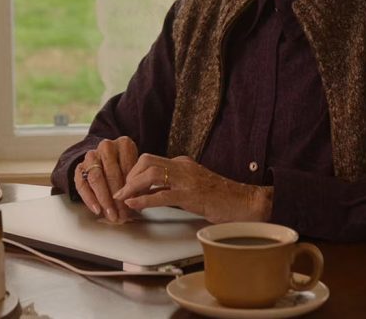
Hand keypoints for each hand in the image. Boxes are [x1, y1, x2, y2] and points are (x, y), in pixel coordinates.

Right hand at [73, 136, 138, 222]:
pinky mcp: (80, 167)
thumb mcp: (137, 170)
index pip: (127, 167)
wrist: (108, 158)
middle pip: (111, 173)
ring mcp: (91, 156)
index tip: (132, 204)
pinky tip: (97, 209)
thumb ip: (138, 184)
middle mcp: (106, 147)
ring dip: (103, 199)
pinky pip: (82, 184)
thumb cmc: (127, 167)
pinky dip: (89, 199)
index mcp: (124, 144)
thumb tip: (137, 203)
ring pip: (95, 178)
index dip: (130, 188)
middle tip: (122, 214)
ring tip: (111, 214)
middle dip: (117, 197)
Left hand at [113, 154, 272, 222]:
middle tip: (121, 191)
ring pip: (150, 174)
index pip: (150, 160)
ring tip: (122, 197)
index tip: (125, 185)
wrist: (245, 202)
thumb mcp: (193, 187)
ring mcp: (187, 179)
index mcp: (182, 163)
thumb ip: (174, 187)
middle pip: (146, 162)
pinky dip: (144, 199)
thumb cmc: (221, 198)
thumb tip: (152, 194)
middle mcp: (182, 166)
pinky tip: (134, 204)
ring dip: (132, 186)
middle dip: (129, 175)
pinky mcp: (191, 195)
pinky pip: (162, 195)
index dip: (133, 172)